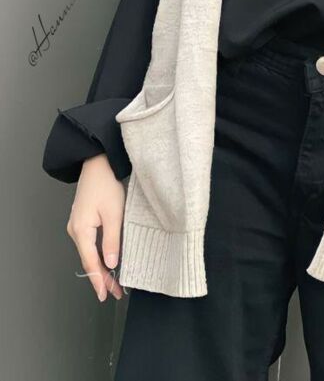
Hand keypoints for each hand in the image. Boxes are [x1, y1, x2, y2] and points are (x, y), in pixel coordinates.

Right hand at [66, 154, 125, 301]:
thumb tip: (111, 263)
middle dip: (101, 277)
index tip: (105, 295)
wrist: (98, 163)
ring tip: (113, 281)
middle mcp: (75, 229)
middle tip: (113, 292)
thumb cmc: (105, 183)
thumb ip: (112, 240)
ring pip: (89, 252)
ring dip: (101, 267)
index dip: (99, 280)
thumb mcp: (114, 213)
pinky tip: (108, 260)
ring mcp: (78, 225)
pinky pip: (90, 243)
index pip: (90, 262)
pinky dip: (99, 254)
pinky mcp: (83, 220)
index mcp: (81, 230)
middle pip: (88, 260)